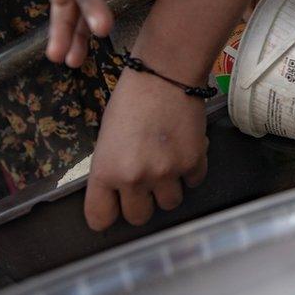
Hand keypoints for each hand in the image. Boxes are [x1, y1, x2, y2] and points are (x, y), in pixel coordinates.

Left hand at [83, 69, 208, 229]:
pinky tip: (184, 150)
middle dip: (142, 202)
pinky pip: (193, 182)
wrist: (165, 76)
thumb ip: (112, 168)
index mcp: (106, 171)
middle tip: (145, 183)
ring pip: (170, 203)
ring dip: (169, 188)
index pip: (100, 218)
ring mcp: (166, 172)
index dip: (107, 214)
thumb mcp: (107, 138)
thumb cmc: (129, 101)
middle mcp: (135, 178)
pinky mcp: (193, 162)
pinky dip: (191, 171)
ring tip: (168, 164)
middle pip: (138, 217)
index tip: (114, 208)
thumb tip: (121, 191)